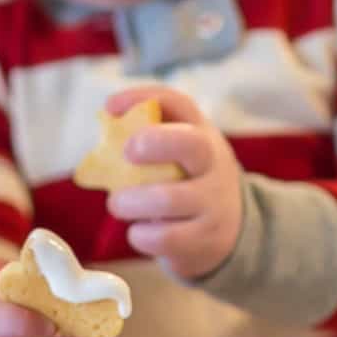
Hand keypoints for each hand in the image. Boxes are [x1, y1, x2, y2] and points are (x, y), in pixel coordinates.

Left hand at [98, 85, 243, 279]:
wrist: (231, 229)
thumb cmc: (186, 183)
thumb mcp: (176, 155)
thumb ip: (146, 139)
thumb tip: (105, 121)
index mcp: (201, 135)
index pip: (179, 104)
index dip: (142, 98)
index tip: (109, 106)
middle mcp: (213, 164)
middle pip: (191, 144)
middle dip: (154, 143)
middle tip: (126, 153)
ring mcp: (213, 202)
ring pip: (170, 198)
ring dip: (131, 202)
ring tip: (118, 204)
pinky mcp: (206, 238)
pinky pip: (166, 237)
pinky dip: (142, 235)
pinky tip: (139, 231)